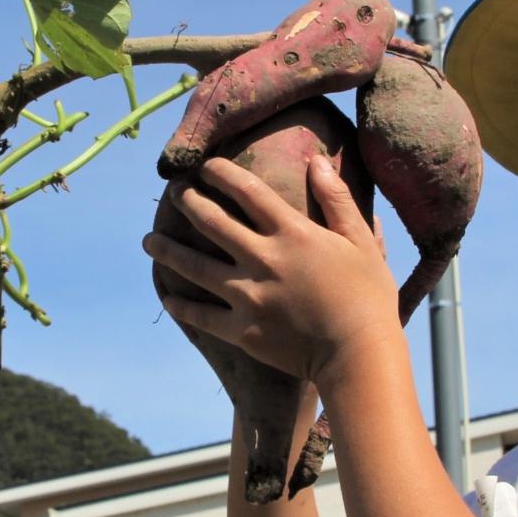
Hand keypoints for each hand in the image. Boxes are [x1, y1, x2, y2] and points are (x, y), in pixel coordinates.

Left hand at [143, 154, 400, 381]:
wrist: (359, 355)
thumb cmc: (368, 297)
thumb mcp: (361, 241)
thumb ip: (337, 200)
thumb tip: (316, 161)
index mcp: (292, 233)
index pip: (247, 191)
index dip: (221, 174)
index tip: (205, 166)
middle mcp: (262, 258)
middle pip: (212, 222)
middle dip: (188, 202)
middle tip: (174, 192)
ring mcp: (248, 295)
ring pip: (195, 266)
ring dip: (168, 250)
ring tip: (149, 241)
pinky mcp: (242, 331)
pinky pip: (202, 316)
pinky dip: (182, 306)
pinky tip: (168, 298)